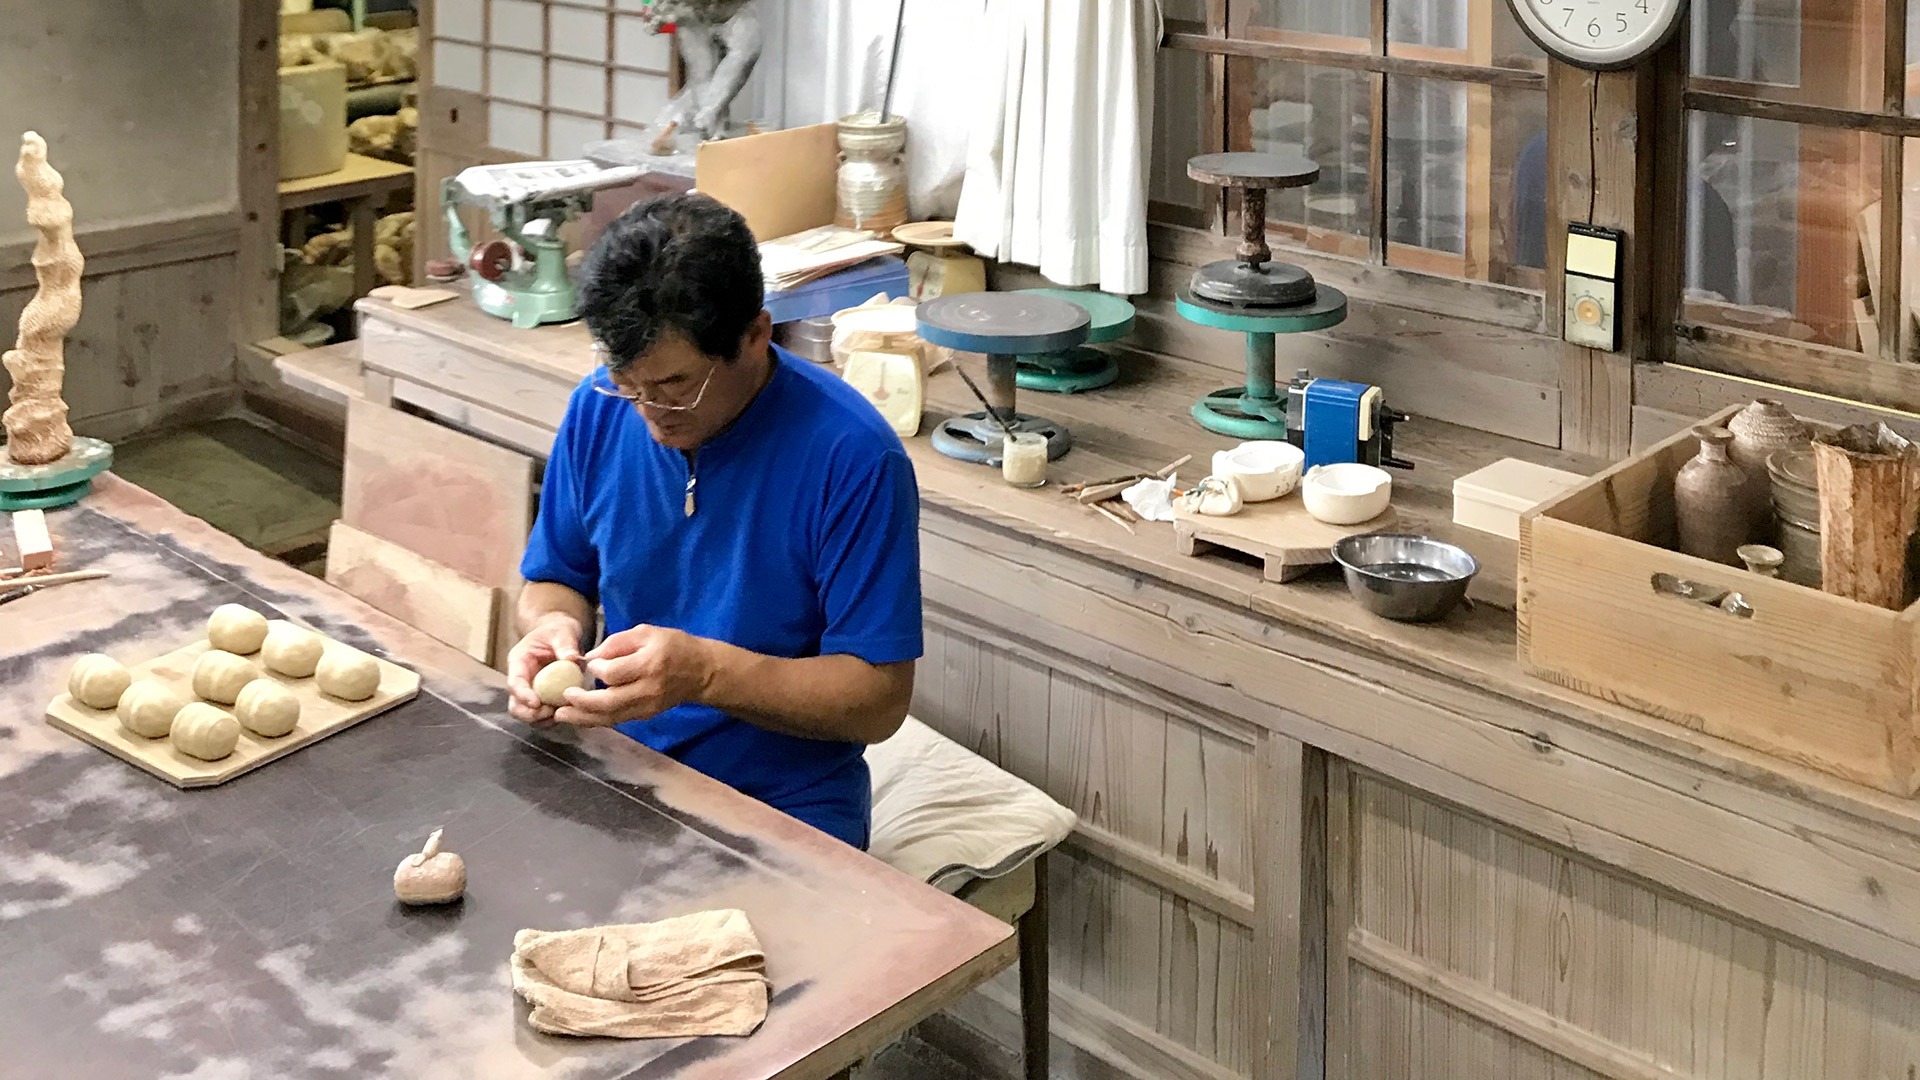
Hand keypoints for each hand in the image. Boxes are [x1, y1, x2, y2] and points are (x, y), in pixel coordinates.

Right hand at [505, 613, 584, 723]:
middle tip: (551, 712)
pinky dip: (552, 719)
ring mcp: (531, 691)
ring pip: (528, 715)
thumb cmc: (558, 631)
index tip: (537, 703)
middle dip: (530, 714)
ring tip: (561, 713)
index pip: (515, 682)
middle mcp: (522, 680)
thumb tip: (572, 659)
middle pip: (515, 705)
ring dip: (542, 720)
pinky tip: (567, 712)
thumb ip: (566, 645)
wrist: (560, 635)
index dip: (523, 696)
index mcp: (519, 661)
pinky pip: (543, 716)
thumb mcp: (562, 632)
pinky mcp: (543, 699)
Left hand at [552, 624, 713, 727]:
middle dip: (582, 702)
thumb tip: (590, 658)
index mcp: (649, 664)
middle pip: (609, 702)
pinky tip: (580, 717)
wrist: (701, 671)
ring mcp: (648, 706)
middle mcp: (648, 689)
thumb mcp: (646, 632)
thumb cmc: (673, 646)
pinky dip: (597, 720)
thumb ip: (616, 643)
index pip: (614, 673)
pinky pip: (618, 720)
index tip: (589, 664)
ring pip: (611, 717)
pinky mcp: (646, 715)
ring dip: (584, 718)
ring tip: (562, 715)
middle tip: (562, 698)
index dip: (596, 670)